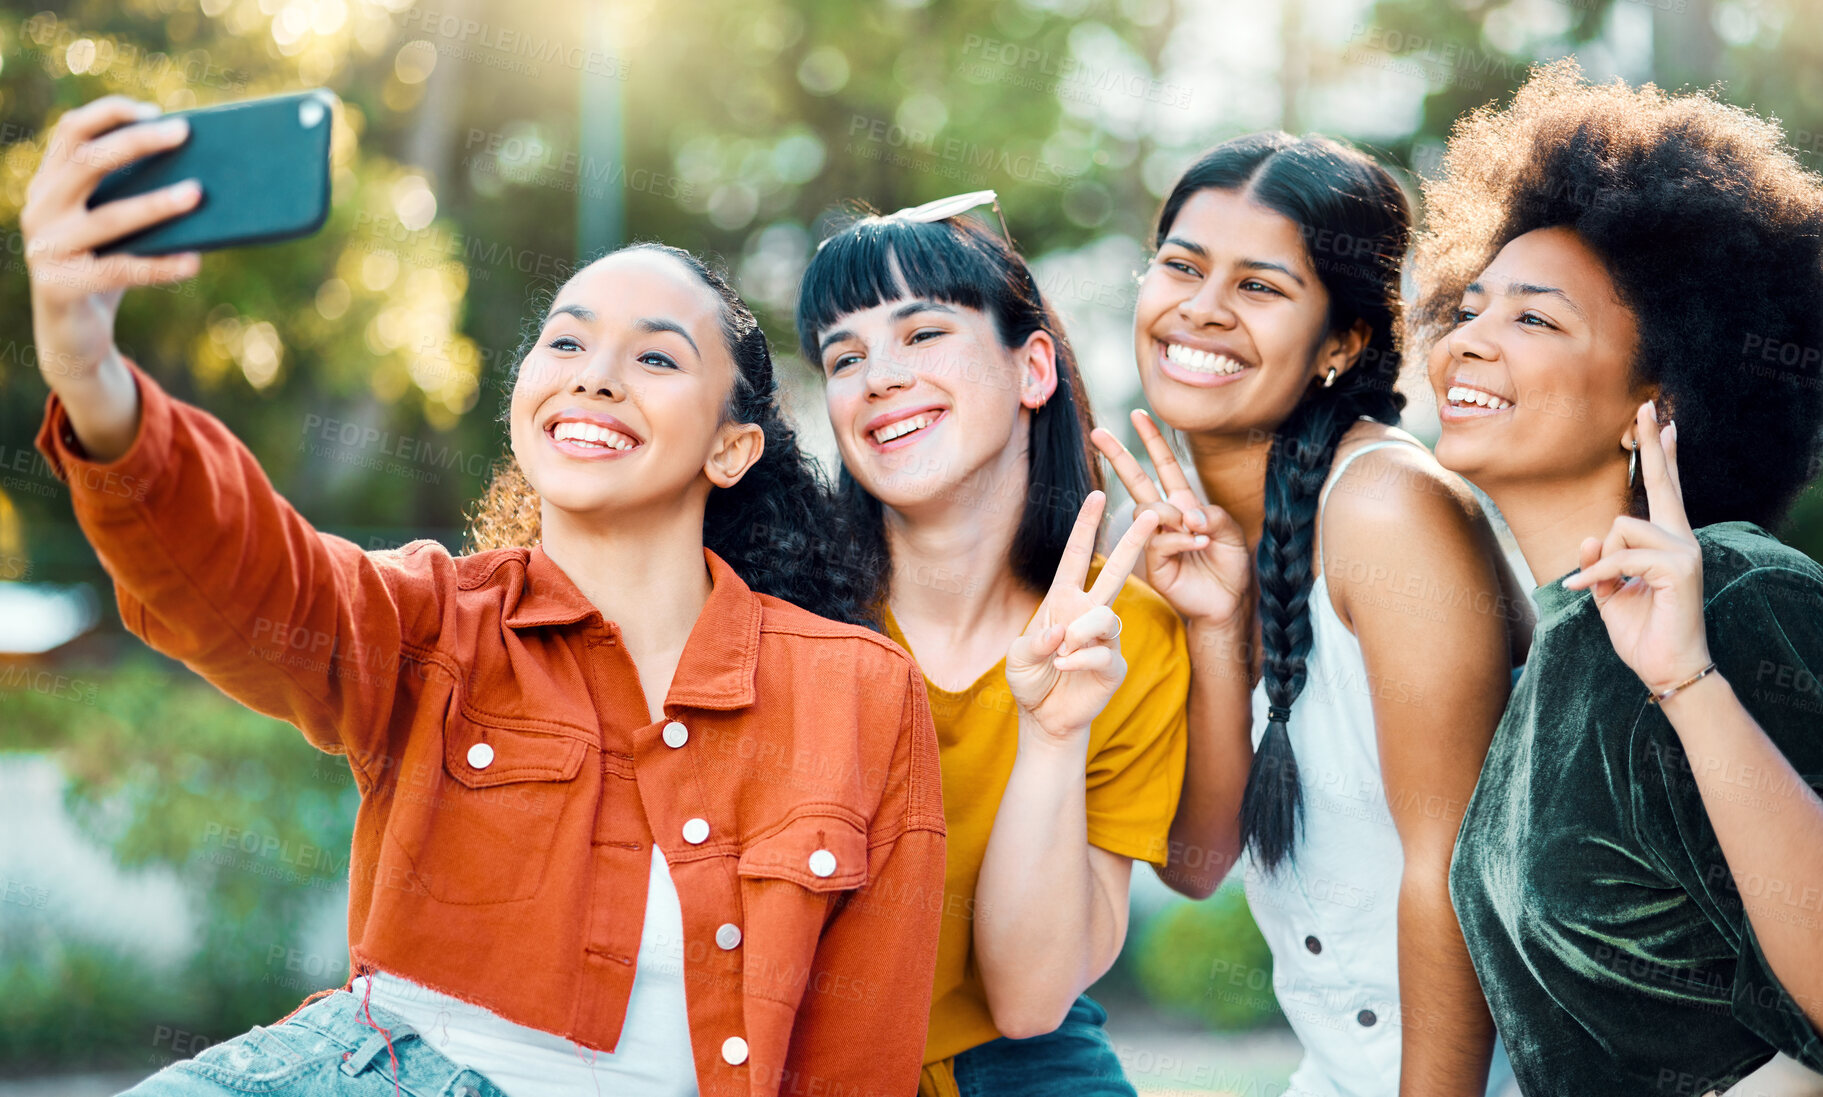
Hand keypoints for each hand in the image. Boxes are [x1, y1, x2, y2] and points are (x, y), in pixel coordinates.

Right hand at [22, 95, 201, 386]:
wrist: (73, 335)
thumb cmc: (105, 268)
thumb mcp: (117, 228)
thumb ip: (136, 197)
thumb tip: (205, 170)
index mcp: (50, 185)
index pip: (71, 132)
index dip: (109, 114)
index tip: (154, 110)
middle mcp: (40, 209)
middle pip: (87, 163)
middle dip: (137, 143)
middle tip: (184, 132)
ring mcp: (46, 248)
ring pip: (108, 219)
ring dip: (156, 204)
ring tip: (198, 193)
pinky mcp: (60, 287)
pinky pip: (120, 271)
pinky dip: (160, 266)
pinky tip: (194, 261)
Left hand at [1005, 490, 1157, 742]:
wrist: (1045, 718)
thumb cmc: (1031, 681)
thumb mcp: (1018, 659)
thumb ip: (1034, 643)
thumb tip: (1062, 632)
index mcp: (1063, 600)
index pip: (1077, 557)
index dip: (1086, 527)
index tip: (1097, 494)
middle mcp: (1088, 613)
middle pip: (1116, 570)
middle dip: (1132, 542)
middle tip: (1152, 513)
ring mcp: (1105, 638)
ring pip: (1105, 616)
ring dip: (1079, 634)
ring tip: (1060, 653)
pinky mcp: (1113, 664)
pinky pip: (1101, 652)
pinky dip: (1077, 661)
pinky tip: (1062, 669)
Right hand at [1090, 409, 1251, 629]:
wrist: (1228, 602)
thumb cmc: (1230, 566)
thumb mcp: (1231, 532)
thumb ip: (1212, 515)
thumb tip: (1187, 514)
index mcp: (1184, 505)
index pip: (1165, 466)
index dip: (1153, 440)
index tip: (1139, 414)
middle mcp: (1165, 518)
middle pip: (1137, 481)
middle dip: (1118, 455)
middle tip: (1097, 433)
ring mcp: (1155, 539)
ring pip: (1146, 510)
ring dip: (1173, 515)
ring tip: (1198, 532)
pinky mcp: (1153, 562)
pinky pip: (1157, 539)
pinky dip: (1180, 538)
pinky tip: (1198, 543)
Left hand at [1562, 401, 1712, 692]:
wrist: (1666, 667)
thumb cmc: (1641, 632)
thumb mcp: (1607, 592)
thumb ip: (1598, 563)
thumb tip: (1590, 536)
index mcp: (1666, 542)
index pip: (1662, 490)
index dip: (1660, 456)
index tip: (1661, 421)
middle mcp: (1680, 539)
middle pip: (1661, 483)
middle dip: (1651, 444)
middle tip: (1648, 404)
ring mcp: (1684, 550)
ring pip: (1620, 527)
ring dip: (1601, 561)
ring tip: (1605, 589)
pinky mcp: (1678, 567)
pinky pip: (1619, 556)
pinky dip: (1596, 575)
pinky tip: (1585, 590)